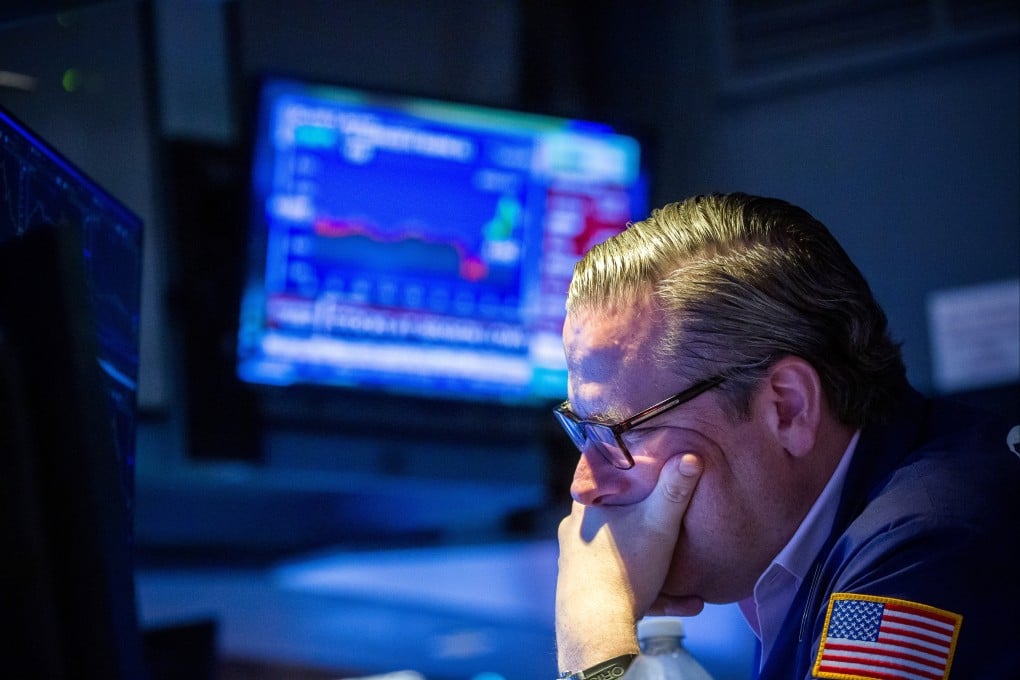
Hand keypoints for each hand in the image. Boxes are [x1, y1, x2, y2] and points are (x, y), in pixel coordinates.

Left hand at [555, 453, 704, 671]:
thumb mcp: (658, 525)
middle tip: (673, 522)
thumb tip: (690, 457)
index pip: (598, 476)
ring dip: (659, 567)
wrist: (597, 627)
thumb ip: (675, 490)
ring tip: (690, 581)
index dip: (620, 470)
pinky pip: (624, 586)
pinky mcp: (587, 594)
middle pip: (616, 518)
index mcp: (585, 510)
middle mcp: (575, 534)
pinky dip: (654, 593)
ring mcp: (578, 565)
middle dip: (649, 524)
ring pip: (623, 556)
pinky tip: (688, 603)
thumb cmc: (624, 570)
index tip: (642, 467)